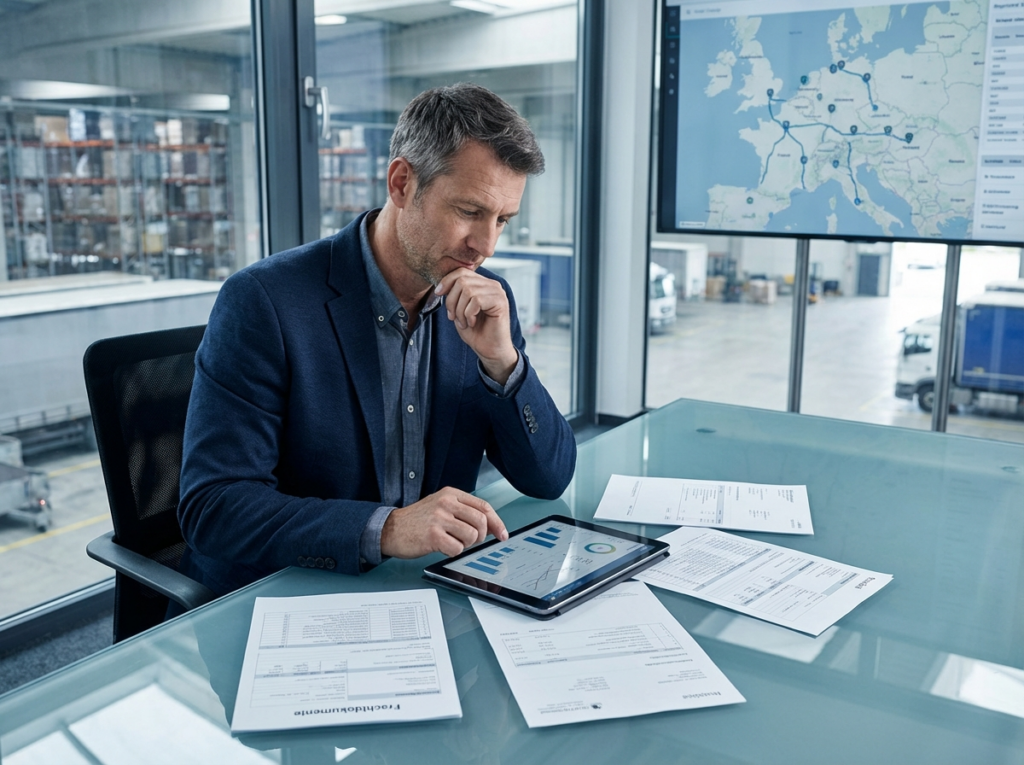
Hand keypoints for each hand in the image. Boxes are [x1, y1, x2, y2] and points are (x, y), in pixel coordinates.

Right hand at [380, 486, 508, 558]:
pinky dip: (453, 552)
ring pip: (472, 536)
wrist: (390, 528)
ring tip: (452, 542)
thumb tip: (491, 526)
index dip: (497, 522)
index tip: (502, 534)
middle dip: (481, 536)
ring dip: (466, 545)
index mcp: (450, 494)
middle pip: (481, 521)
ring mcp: (439, 518)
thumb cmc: (417, 520)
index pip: (484, 506)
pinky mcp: (432, 535)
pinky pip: (457, 548)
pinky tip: (442, 547)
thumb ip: (463, 511)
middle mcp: (446, 503)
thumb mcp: (440, 506)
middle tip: (471, 541)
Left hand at [435, 268, 518, 384]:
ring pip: (467, 291)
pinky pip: (476, 301)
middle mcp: (492, 285)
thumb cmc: (475, 332)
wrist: (490, 350)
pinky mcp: (500, 302)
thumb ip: (455, 296)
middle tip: (453, 317)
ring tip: (463, 322)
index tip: (438, 293)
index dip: (447, 281)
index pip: (462, 271)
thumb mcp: (459, 310)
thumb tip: (441, 286)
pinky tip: (472, 323)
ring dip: (460, 310)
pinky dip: (468, 314)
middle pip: (462, 280)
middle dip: (451, 300)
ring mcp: (498, 292)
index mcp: (483, 284)